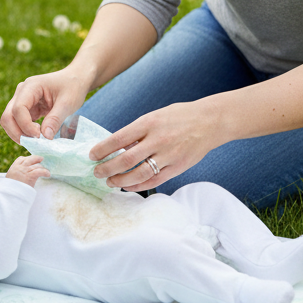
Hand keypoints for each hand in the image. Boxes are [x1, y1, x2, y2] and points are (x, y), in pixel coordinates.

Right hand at [0, 69, 91, 142]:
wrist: (75, 80)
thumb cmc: (73, 87)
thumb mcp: (68, 103)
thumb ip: (55, 119)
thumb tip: (45, 137)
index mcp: (31, 86)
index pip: (18, 109)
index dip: (25, 126)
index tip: (39, 136)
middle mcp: (21, 92)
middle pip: (8, 116)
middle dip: (17, 133)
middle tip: (35, 143)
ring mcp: (21, 100)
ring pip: (9, 121)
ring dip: (19, 134)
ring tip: (37, 140)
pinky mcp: (25, 109)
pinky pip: (17, 123)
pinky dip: (24, 132)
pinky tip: (38, 135)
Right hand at [6, 155, 49, 187]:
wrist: (10, 194)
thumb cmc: (11, 188)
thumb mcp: (11, 178)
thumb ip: (16, 173)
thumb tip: (23, 174)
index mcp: (14, 167)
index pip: (21, 158)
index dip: (27, 158)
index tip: (32, 160)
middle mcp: (20, 167)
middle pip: (30, 158)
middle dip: (37, 158)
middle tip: (41, 159)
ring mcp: (25, 170)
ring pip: (36, 165)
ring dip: (42, 167)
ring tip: (46, 171)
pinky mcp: (30, 176)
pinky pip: (40, 171)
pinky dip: (45, 172)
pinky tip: (48, 174)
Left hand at [87, 101, 223, 190]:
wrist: (210, 121)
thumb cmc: (179, 117)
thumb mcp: (155, 116)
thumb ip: (137, 131)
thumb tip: (115, 147)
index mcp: (149, 123)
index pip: (119, 138)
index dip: (102, 149)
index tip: (92, 155)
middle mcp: (158, 139)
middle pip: (126, 159)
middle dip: (107, 168)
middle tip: (96, 172)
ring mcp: (169, 155)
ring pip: (139, 174)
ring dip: (120, 180)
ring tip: (109, 181)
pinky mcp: (178, 167)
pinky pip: (154, 181)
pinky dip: (138, 186)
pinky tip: (128, 186)